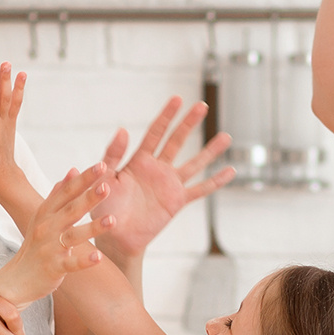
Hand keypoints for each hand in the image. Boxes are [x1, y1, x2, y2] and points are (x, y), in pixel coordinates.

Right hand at [0, 164, 107, 303]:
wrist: (16, 278)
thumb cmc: (35, 245)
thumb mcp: (42, 217)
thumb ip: (58, 194)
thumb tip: (73, 170)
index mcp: (46, 213)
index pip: (67, 192)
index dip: (84, 179)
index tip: (102, 166)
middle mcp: (47, 228)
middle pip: (71, 210)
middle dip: (89, 198)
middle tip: (107, 186)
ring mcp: (50, 248)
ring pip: (74, 235)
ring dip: (93, 228)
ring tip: (112, 220)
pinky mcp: (53, 268)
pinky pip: (71, 263)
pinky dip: (84, 260)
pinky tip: (99, 256)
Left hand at [91, 96, 234, 258]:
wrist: (114, 235)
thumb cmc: (103, 206)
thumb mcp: (102, 177)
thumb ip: (112, 155)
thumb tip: (122, 129)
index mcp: (139, 160)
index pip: (155, 132)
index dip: (166, 116)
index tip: (177, 99)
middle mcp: (157, 168)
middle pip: (177, 141)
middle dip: (189, 123)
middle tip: (202, 105)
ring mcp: (170, 184)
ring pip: (194, 163)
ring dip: (210, 150)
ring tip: (226, 136)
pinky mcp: (178, 201)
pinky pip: (200, 189)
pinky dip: (216, 181)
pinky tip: (231, 171)